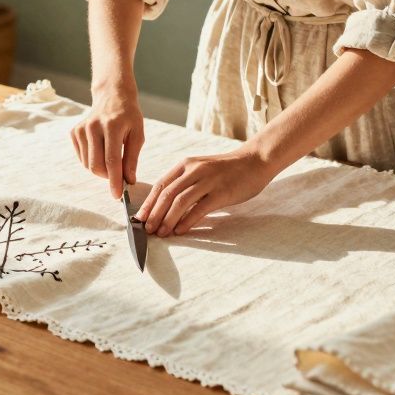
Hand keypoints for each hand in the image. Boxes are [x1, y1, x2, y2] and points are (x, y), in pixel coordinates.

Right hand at [70, 87, 144, 197]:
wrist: (112, 96)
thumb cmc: (128, 116)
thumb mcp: (138, 134)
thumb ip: (132, 158)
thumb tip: (129, 180)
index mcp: (112, 126)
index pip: (112, 160)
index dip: (115, 180)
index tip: (117, 195)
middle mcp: (93, 127)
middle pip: (96, 165)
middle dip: (108, 177)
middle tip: (119, 176)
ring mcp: (81, 129)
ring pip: (88, 164)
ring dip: (101, 169)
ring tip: (111, 157)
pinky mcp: (74, 132)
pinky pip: (82, 158)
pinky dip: (92, 161)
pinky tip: (101, 150)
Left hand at [138, 145, 278, 236]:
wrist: (255, 161)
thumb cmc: (227, 170)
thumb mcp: (201, 170)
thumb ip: (185, 183)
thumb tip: (166, 207)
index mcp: (186, 165)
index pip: (161, 185)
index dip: (149, 203)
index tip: (139, 218)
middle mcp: (194, 170)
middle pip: (168, 194)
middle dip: (154, 214)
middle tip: (147, 230)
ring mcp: (208, 180)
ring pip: (181, 201)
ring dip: (167, 219)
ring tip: (161, 233)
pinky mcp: (222, 192)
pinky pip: (200, 208)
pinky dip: (187, 221)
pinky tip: (180, 231)